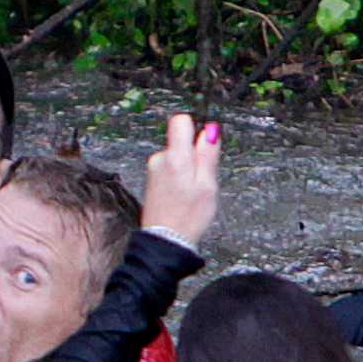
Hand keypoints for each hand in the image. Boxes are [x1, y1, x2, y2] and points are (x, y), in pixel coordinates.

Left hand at [140, 113, 220, 244]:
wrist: (165, 240)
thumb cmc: (189, 216)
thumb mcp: (207, 185)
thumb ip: (208, 154)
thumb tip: (210, 129)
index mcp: (176, 157)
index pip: (181, 120)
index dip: (196, 128)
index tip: (204, 146)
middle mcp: (160, 159)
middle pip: (180, 141)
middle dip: (194, 154)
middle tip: (201, 180)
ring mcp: (153, 169)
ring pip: (177, 156)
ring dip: (187, 169)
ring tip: (191, 191)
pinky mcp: (152, 179)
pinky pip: (170, 168)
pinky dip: (179, 177)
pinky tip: (182, 195)